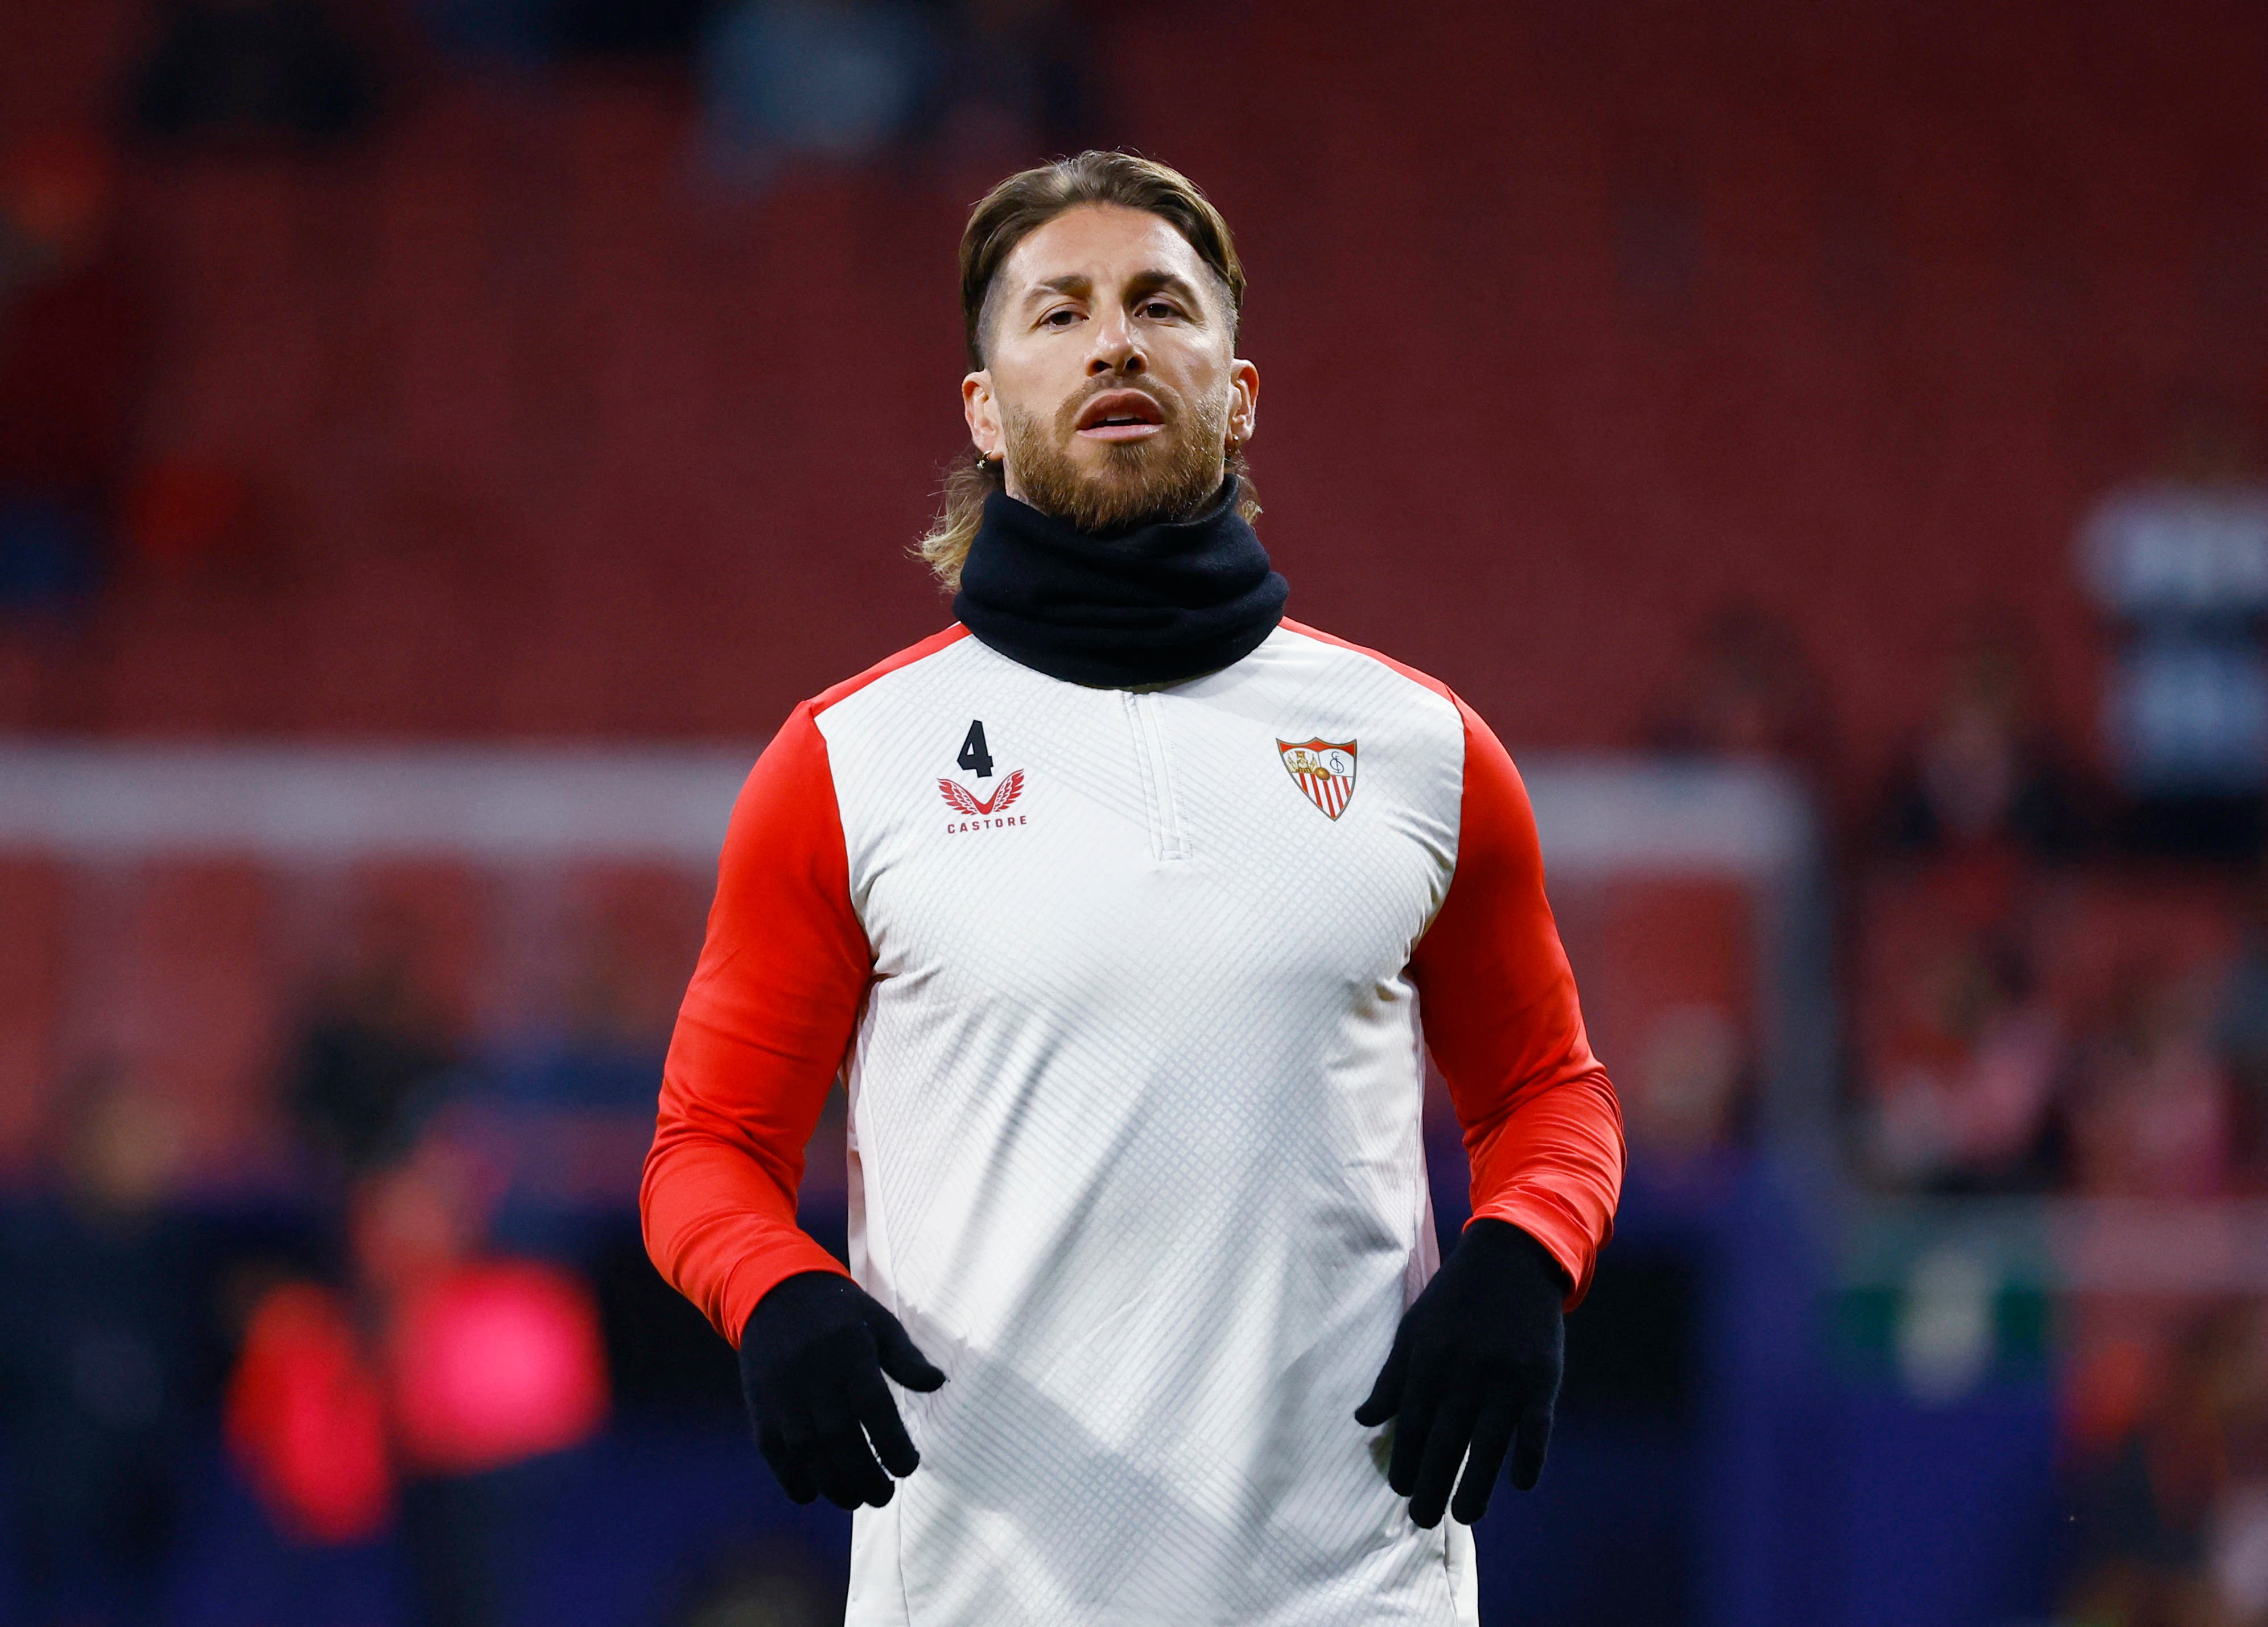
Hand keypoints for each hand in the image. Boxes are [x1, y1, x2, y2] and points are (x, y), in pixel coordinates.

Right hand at [739, 1271, 945, 1508]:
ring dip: (835, 1485)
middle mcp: (813, 1374)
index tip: (909, 1465)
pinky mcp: (761, 1409)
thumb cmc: (838, 1314)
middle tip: (885, 1494)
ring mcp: (782, 1394)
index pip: (874, 1407)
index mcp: (849, 1351)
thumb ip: (906, 1357)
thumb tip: (937, 1383)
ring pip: (808, 1453)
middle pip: (841, 1438)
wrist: (774, 1295)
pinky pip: (776, 1455)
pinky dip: (795, 1480)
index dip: (892, 1443)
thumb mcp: (879, 1323)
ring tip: (858, 1498)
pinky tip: (816, 1493)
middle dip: (866, 1475)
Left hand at [1354, 1219, 1567, 1527]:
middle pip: (1445, 1441)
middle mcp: (1465, 1372)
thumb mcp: (1415, 1328)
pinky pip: (1536, 1426)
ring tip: (1463, 1517)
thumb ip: (1392, 1376)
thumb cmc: (1456, 1298)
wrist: (1513, 1257)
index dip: (1405, 1460)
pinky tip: (1520, 1483)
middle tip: (1422, 1519)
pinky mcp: (1542, 1377)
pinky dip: (1529, 1456)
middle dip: (1431, 1485)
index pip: (1412, 1423)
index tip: (1400, 1489)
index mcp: (1430, 1359)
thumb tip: (1363, 1421)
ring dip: (1475, 1485)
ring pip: (1488, 1443)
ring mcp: (1506, 1376)